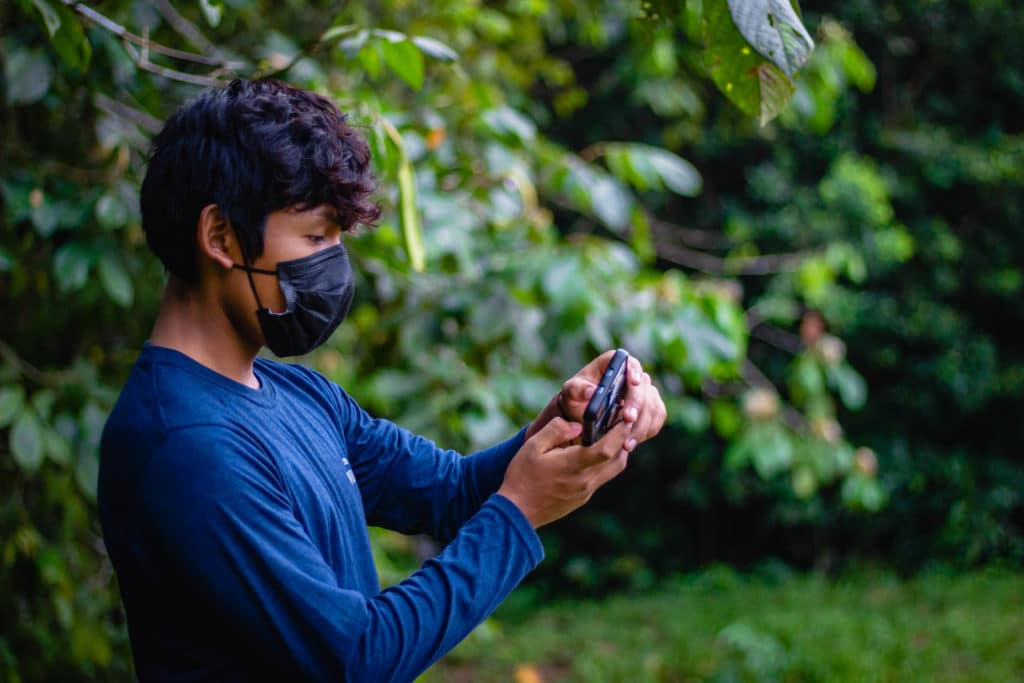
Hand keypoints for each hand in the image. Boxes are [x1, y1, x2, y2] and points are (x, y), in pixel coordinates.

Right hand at [499, 418, 635, 527]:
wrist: (517, 512)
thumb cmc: (522, 477)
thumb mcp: (532, 446)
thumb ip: (556, 430)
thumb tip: (577, 425)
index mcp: (574, 465)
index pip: (608, 448)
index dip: (620, 432)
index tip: (625, 418)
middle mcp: (585, 480)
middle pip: (618, 460)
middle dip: (624, 441)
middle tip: (623, 424)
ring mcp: (585, 492)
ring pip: (613, 471)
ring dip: (617, 453)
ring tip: (611, 437)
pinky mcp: (582, 498)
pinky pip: (601, 478)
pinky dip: (605, 464)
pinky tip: (593, 455)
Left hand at [527, 350, 666, 445]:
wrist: (582, 415)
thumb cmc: (576, 398)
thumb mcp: (570, 392)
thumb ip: (577, 390)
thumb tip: (592, 392)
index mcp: (613, 363)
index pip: (629, 362)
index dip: (634, 370)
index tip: (634, 382)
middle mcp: (632, 374)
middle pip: (644, 386)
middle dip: (637, 404)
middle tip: (627, 419)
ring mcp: (644, 391)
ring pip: (652, 404)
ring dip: (642, 423)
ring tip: (626, 440)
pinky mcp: (650, 407)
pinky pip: (657, 416)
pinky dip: (647, 429)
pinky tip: (631, 442)